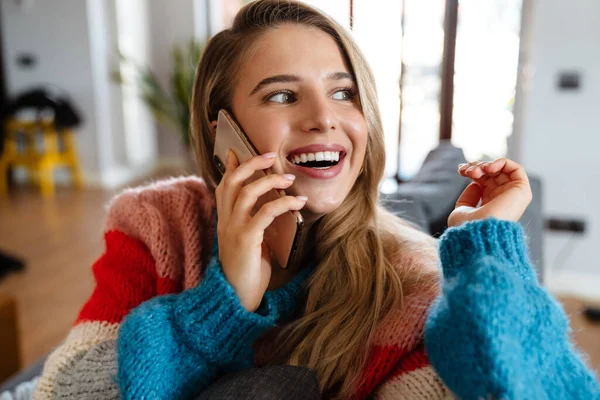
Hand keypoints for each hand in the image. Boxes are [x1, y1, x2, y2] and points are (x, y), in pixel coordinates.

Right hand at [215, 150, 307, 311]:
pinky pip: (264, 213)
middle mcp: (225, 221)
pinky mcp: (245, 240)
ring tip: (289, 178)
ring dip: (269, 181)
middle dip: (251, 165)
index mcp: (225, 221)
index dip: (229, 168)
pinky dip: (282, 204)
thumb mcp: (250, 242)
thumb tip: (268, 209)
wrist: (237, 299)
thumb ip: (254, 224)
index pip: (223, 186)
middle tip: (269, 155)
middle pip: (232, 182)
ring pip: (246, 193)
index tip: (236, 151)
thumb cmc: (248, 271)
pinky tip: (297, 203)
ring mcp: (233, 230)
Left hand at [448, 158, 531, 227]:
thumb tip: (476, 184)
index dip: (473, 171)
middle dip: (477, 167)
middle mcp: (502, 200)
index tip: (461, 170)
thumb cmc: (466, 227)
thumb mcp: (462, 210)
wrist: (478, 234)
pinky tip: (488, 168)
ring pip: (502, 170)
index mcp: (489, 204)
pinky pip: (516, 169)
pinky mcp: (522, 192)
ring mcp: (512, 196)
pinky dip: (502, 163)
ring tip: (474, 172)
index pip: (484, 181)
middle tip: (465, 171)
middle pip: (492, 174)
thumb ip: (469, 197)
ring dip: (486, 165)